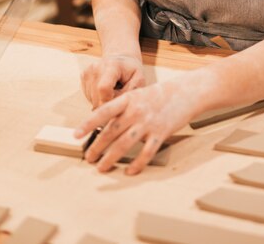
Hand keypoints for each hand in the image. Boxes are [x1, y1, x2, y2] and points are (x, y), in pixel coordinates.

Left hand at [75, 79, 194, 174]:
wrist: (186, 92)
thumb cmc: (161, 94)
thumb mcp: (139, 94)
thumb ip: (123, 108)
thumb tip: (104, 124)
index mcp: (129, 99)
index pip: (103, 112)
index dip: (88, 124)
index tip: (76, 135)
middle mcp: (136, 111)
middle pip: (111, 132)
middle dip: (97, 147)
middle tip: (88, 158)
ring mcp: (149, 122)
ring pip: (124, 144)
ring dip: (110, 158)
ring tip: (101, 167)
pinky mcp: (161, 133)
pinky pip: (146, 152)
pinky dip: (136, 164)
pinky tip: (129, 171)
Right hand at [81, 54, 145, 107]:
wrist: (121, 59)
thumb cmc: (132, 71)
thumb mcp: (139, 79)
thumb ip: (130, 92)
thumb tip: (116, 105)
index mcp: (112, 65)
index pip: (103, 88)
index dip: (109, 101)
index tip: (117, 103)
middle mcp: (97, 66)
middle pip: (96, 97)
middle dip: (107, 104)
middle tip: (118, 98)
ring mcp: (88, 71)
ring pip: (91, 99)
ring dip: (102, 101)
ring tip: (113, 92)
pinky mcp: (84, 75)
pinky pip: (88, 96)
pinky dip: (97, 98)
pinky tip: (106, 91)